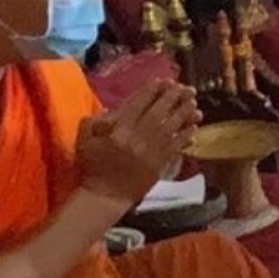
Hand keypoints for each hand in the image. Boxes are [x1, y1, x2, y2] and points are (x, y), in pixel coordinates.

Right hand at [76, 80, 201, 203]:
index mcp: (119, 130)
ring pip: (171, 127)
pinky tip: (194, 127)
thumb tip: (109, 109)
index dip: (152, 91)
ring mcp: (151, 151)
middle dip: (172, 97)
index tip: (163, 82)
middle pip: (159, 112)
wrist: (107, 195)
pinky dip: (186, 135)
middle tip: (184, 87)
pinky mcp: (160, 163)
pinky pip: (176, 145)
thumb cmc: (94, 167)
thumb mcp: (84, 141)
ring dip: (183, 113)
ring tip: (193, 102)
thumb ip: (93, 122)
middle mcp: (138, 137)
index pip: (138, 104)